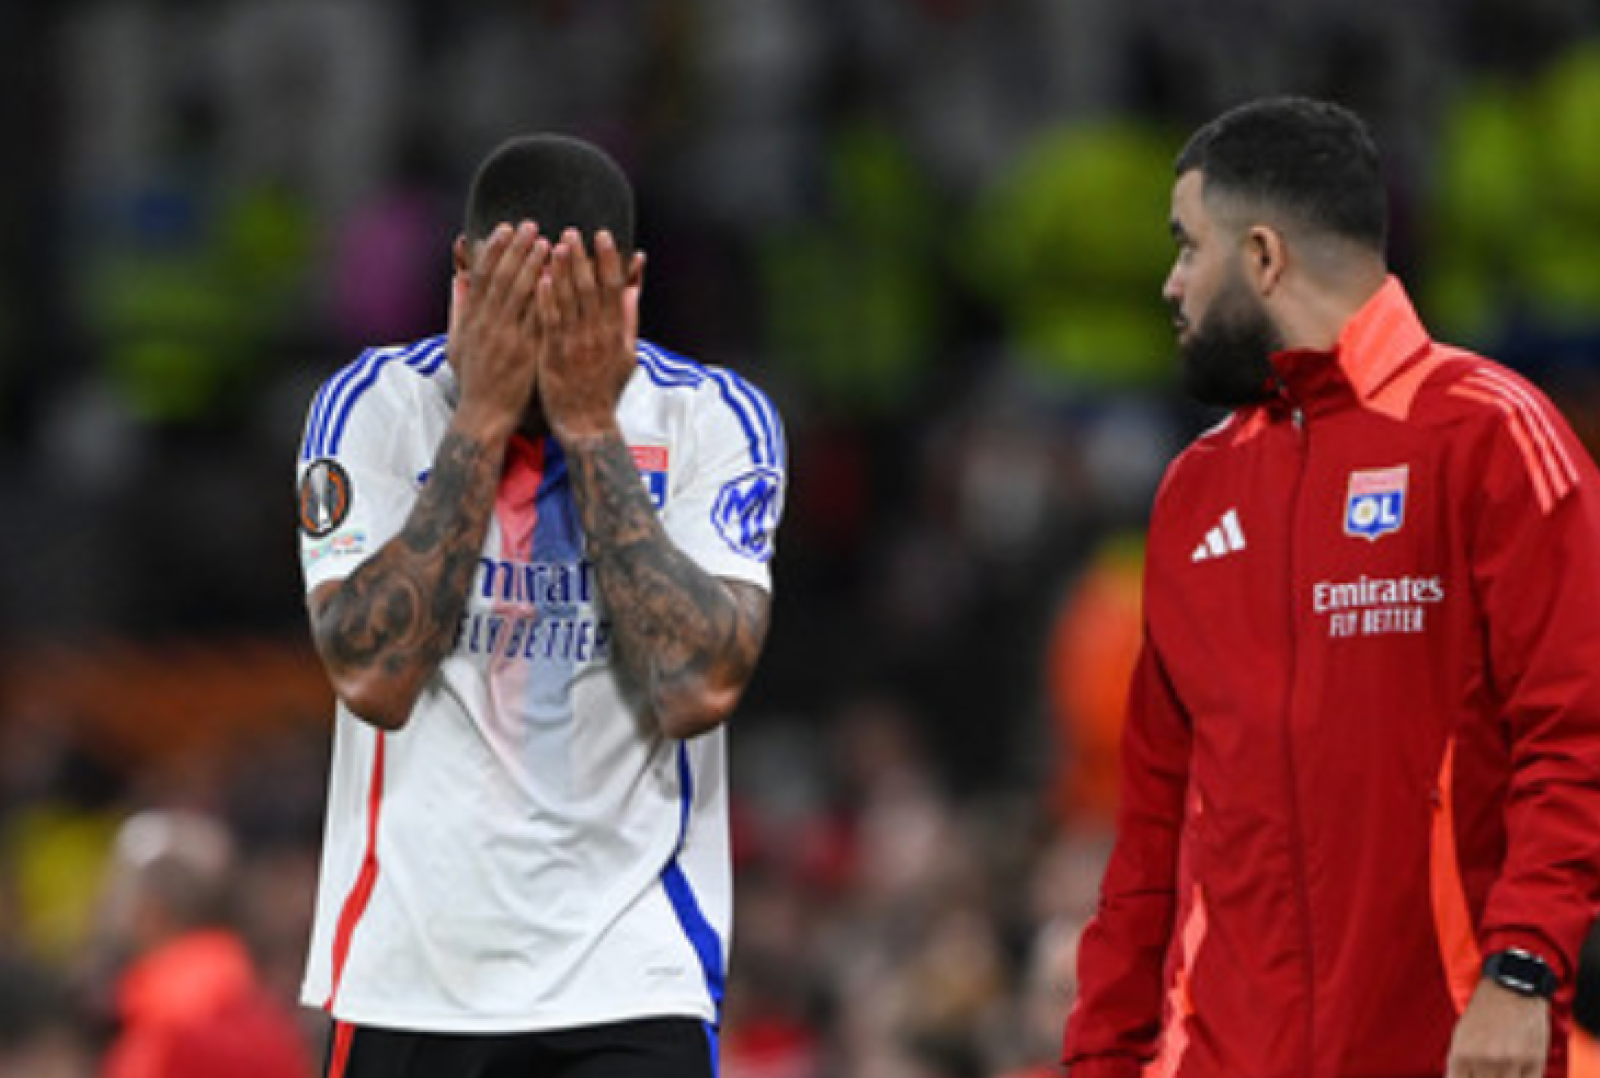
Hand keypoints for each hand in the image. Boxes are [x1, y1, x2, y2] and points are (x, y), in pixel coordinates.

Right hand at [447, 221, 550, 437]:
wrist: (484, 415)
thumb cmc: (473, 379)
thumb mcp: (457, 343)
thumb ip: (459, 310)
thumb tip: (457, 279)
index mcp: (472, 319)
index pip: (483, 276)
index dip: (495, 250)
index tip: (506, 228)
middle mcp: (488, 324)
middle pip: (503, 277)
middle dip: (518, 249)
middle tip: (532, 225)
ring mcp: (508, 337)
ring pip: (522, 294)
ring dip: (535, 265)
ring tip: (549, 243)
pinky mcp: (526, 351)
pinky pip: (539, 318)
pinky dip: (548, 297)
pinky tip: (559, 279)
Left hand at [535, 228, 645, 444]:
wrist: (587, 423)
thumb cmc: (605, 389)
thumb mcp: (627, 355)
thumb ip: (629, 321)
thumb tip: (633, 290)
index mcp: (616, 332)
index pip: (614, 288)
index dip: (609, 260)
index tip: (602, 236)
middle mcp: (598, 334)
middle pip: (590, 288)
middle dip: (582, 257)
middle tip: (573, 232)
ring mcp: (576, 344)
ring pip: (569, 300)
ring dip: (561, 270)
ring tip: (554, 245)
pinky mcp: (554, 354)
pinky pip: (550, 320)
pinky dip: (546, 298)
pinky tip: (539, 278)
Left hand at [1445, 978, 1550, 1077]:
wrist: (1512, 987)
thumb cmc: (1484, 1013)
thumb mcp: (1461, 1036)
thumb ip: (1461, 1065)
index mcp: (1461, 1055)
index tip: (1471, 1076)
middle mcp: (1484, 1061)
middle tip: (1488, 1070)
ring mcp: (1510, 1063)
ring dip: (1504, 1077)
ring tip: (1503, 1064)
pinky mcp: (1534, 1061)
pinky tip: (1518, 1070)